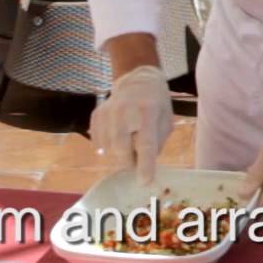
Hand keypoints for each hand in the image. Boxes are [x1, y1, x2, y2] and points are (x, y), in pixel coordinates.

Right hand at [90, 65, 173, 182]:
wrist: (138, 80)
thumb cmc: (157, 105)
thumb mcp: (166, 122)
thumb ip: (156, 145)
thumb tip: (143, 169)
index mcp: (148, 112)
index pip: (145, 144)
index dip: (145, 166)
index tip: (144, 182)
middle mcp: (125, 111)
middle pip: (121, 150)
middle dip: (129, 161)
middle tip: (137, 158)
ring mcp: (107, 112)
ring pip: (108, 149)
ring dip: (119, 153)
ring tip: (129, 140)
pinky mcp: (96, 115)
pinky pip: (99, 143)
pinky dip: (108, 146)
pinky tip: (119, 134)